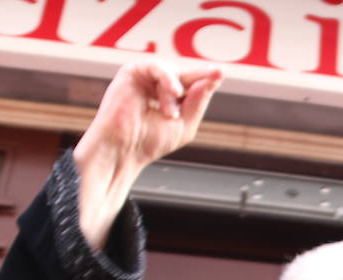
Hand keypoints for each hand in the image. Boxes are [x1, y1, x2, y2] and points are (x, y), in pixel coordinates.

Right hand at [73, 60, 223, 248]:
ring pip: (173, 72)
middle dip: (199, 79)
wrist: (123, 150)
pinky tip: (173, 92)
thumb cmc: (148, 143)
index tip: (219, 74)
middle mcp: (156, 86)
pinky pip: (156, 66)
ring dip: (176, 93)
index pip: (191, 85)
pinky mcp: (131, 72)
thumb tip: (212, 79)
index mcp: (168, 99)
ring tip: (170, 114)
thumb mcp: (185, 124)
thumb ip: (198, 102)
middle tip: (216, 74)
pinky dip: (168, 79)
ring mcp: (144, 78)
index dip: (206, 80)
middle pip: (185, 74)